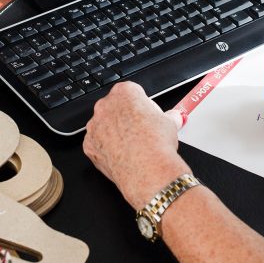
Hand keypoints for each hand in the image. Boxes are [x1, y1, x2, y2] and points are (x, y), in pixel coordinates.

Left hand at [83, 82, 189, 208]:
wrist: (147, 170)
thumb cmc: (157, 144)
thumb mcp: (170, 123)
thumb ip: (169, 116)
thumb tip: (174, 117)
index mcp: (124, 92)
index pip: (132, 92)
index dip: (142, 105)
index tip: (148, 115)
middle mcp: (105, 106)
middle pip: (116, 107)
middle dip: (126, 117)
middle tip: (141, 131)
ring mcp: (94, 126)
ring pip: (104, 125)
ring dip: (115, 132)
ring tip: (132, 146)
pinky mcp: (89, 145)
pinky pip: (97, 143)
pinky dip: (106, 148)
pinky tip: (121, 155)